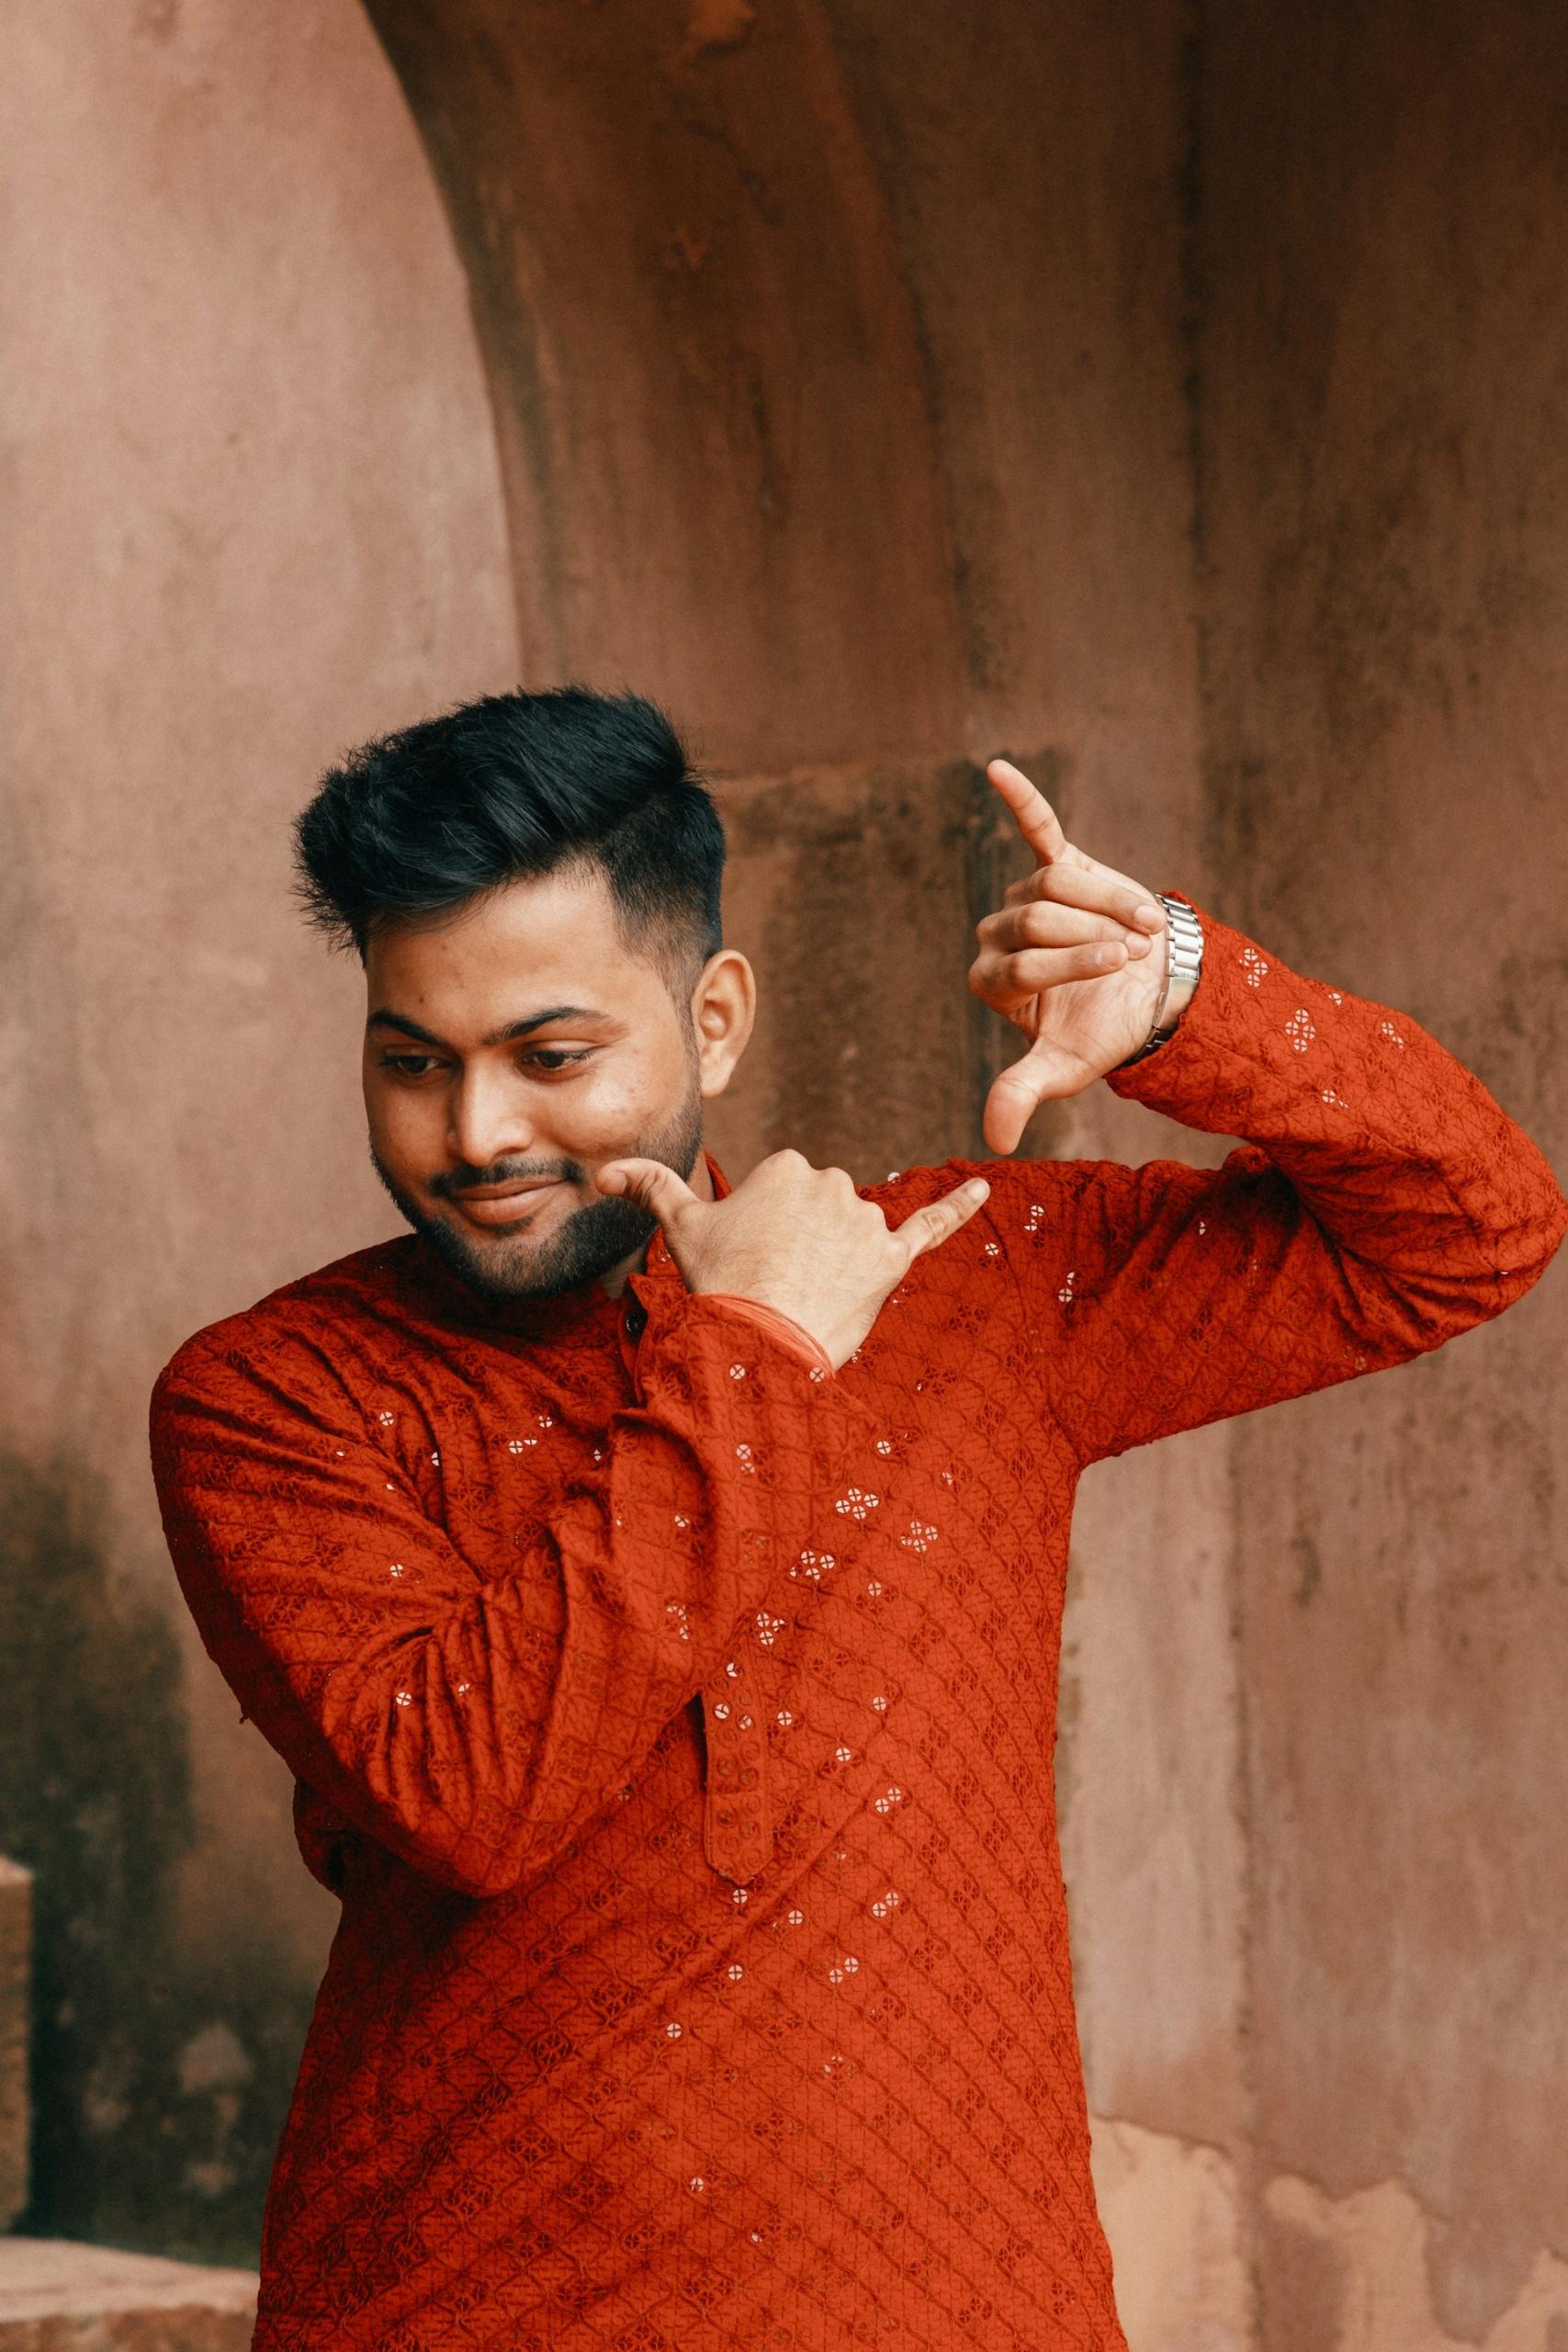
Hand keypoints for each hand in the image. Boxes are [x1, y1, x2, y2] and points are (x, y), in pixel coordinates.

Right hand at [594, 1149, 989, 1371]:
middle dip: (806, 1241)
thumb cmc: (718, 1286)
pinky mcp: (894, 1257)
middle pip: (823, 1207)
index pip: (785, 1189)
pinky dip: (962, 1208)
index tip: (754, 1257)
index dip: (769, 1228)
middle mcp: (831, 1181)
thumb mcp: (680, 1230)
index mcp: (786, 1166)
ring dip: (841, 1258)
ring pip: (857, 1231)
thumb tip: (606, 1168)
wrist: (759, 1345)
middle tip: (778, 1282)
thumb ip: (650, 1187)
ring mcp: (865, 1219)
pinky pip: (932, 1226)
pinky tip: (989, 1190)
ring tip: (808, 1295)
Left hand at [969, 758, 1169, 1149]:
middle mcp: (997, 934)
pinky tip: (995, 767)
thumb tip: (994, 1138)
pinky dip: (1019, 796)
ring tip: (1145, 926)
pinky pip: (1036, 826)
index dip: (1072, 963)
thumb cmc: (1103, 1032)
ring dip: (1111, 901)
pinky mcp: (1058, 861)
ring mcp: (1026, 896)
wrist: (1152, 996)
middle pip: (1036, 917)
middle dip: (1092, 936)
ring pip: (1057, 880)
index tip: (1121, 967)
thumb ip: (1022, 1091)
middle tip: (1135, 952)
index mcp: (991, 981)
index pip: (1018, 962)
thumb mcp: (1065, 1067)